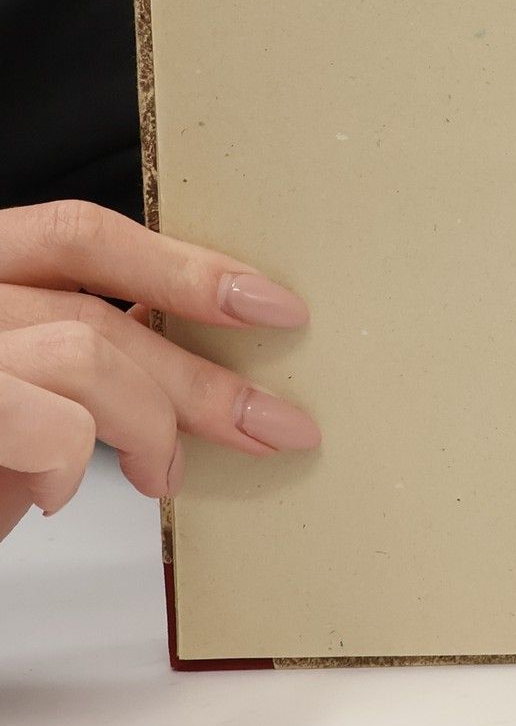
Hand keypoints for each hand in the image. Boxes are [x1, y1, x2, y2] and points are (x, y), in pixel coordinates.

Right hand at [0, 198, 318, 539]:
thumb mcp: (11, 397)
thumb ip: (70, 366)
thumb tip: (185, 373)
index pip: (79, 233)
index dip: (184, 264)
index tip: (273, 304)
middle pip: (100, 309)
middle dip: (205, 375)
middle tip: (278, 425)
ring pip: (86, 350)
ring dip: (151, 423)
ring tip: (164, 475)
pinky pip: (47, 421)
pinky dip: (75, 462)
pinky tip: (62, 493)